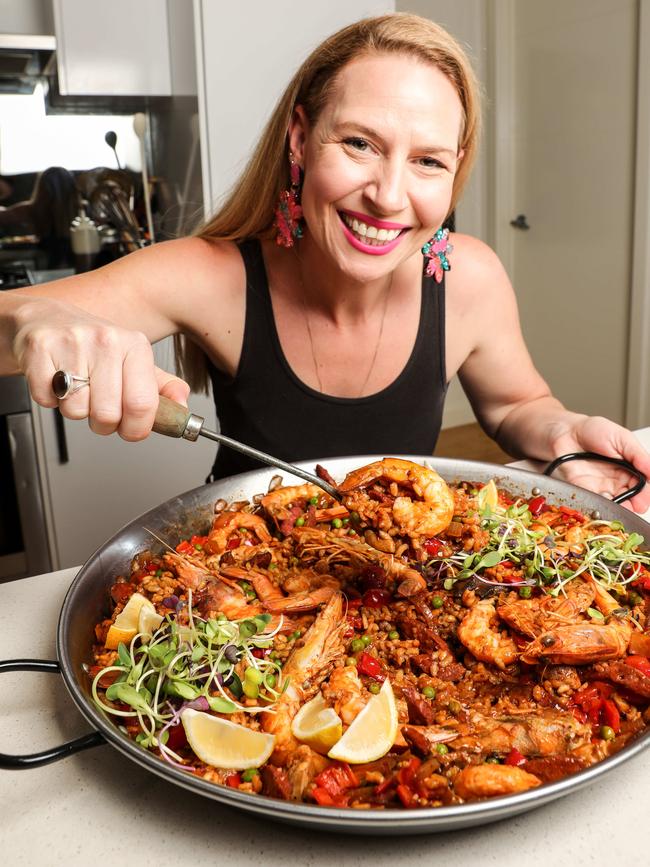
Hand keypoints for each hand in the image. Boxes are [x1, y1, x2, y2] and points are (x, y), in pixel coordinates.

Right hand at [13, 296, 189, 440]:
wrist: (46, 319)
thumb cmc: (93, 346)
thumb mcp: (133, 361)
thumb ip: (161, 388)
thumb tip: (182, 408)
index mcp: (135, 345)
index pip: (143, 405)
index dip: (136, 428)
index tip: (131, 428)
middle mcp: (106, 340)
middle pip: (108, 414)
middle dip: (103, 423)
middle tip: (99, 406)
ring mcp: (72, 343)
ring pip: (76, 411)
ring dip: (75, 410)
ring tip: (77, 388)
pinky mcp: (40, 349)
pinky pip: (47, 400)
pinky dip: (49, 400)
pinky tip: (56, 380)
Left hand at [550, 415, 649, 513]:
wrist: (565, 432)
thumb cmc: (592, 431)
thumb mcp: (621, 438)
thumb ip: (638, 454)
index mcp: (630, 468)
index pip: (643, 485)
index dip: (645, 493)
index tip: (645, 497)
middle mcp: (617, 481)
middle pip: (631, 498)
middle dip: (636, 503)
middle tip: (637, 505)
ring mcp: (601, 487)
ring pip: (615, 504)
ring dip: (621, 509)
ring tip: (624, 509)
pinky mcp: (584, 491)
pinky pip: (595, 502)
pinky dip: (601, 507)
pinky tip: (606, 507)